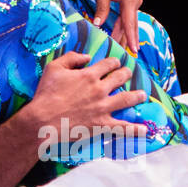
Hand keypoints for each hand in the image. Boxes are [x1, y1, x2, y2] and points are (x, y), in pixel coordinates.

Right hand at [27, 52, 148, 141]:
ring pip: (127, 99)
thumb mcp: (54, 68)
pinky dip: (135, 129)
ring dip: (137, 96)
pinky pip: (122, 127)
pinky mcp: (102, 125)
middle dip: (126, 74)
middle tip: (128, 73)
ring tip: (142, 95)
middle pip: (120, 78)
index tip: (115, 63)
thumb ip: (71, 58)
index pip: (108, 64)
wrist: (42, 120)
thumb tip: (87, 57)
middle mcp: (100, 90)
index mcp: (89, 75)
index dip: (113, 62)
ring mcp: (103, 108)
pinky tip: (145, 130)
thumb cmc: (46, 94)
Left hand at [91, 0, 140, 53]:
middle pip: (131, 25)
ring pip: (131, 20)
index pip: (129, 24)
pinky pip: (129, 15)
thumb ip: (101, 8)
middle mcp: (136, 1)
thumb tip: (98, 24)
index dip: (130, 38)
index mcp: (129, 0)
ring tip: (126, 48)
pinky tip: (123, 33)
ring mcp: (136, 0)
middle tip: (129, 56)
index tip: (133, 51)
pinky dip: (126, 24)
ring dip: (127, 33)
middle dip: (129, 40)